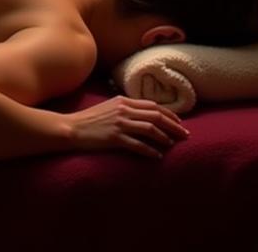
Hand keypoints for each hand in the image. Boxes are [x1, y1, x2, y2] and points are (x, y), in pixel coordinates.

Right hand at [67, 96, 189, 158]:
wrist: (72, 128)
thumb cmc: (89, 119)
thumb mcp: (108, 107)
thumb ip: (125, 108)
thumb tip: (143, 114)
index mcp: (122, 100)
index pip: (152, 105)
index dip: (169, 114)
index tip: (180, 123)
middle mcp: (123, 110)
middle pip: (155, 116)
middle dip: (174, 126)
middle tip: (185, 135)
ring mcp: (119, 124)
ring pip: (150, 129)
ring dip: (165, 137)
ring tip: (173, 144)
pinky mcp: (115, 138)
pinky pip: (139, 145)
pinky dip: (151, 151)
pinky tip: (158, 156)